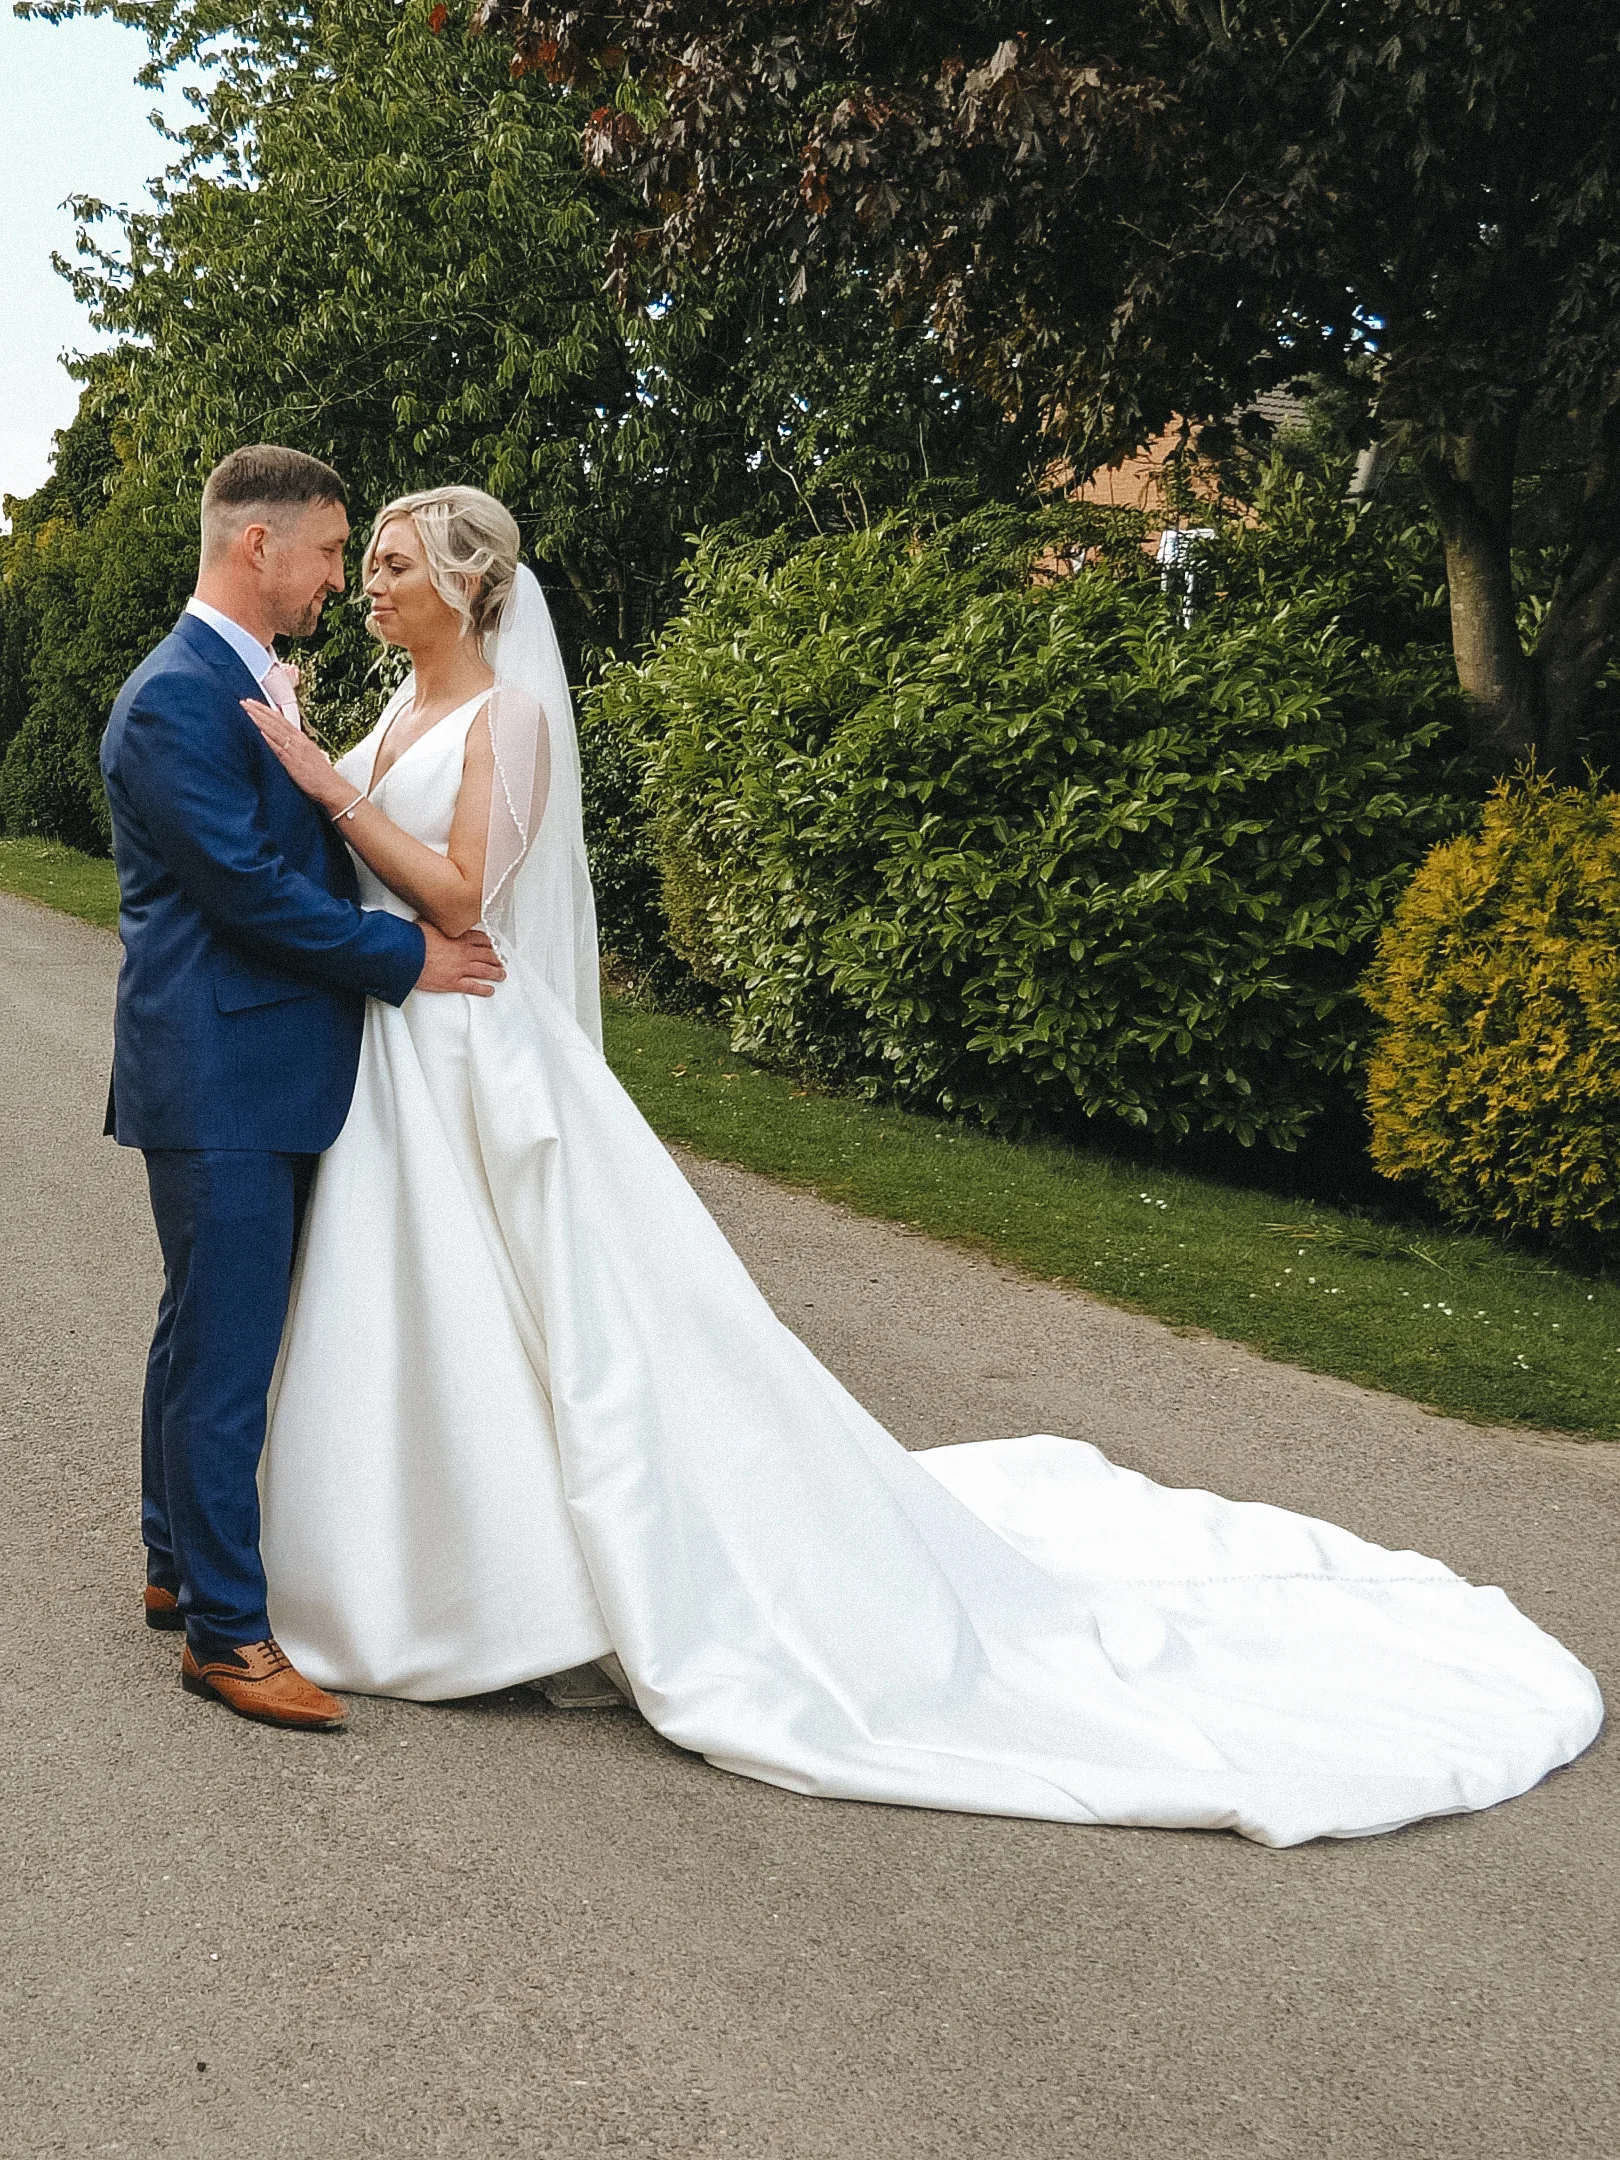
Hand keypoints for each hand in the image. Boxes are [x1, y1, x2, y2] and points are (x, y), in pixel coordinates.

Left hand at [243, 697, 350, 813]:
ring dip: (259, 719)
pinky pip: (278, 747)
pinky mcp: (292, 762)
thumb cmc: (320, 776)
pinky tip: (258, 730)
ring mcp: (295, 750)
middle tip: (245, 701)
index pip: (281, 719)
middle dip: (259, 710)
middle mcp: (298, 741)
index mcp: (301, 738)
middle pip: (276, 721)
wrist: (332, 788)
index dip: (267, 710)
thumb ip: (296, 748)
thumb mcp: (308, 756)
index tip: (254, 703)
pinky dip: (268, 738)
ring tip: (247, 710)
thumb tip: (283, 744)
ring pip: (275, 730)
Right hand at [416, 923, 505, 996]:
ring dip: (495, 973)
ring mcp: (460, 968)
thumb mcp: (428, 923)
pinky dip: (483, 989)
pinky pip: (473, 986)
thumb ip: (437, 922)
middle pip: (487, 955)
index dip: (489, 942)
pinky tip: (489, 990)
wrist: (407, 955)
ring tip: (501, 974)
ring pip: (484, 970)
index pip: (480, 939)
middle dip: (496, 958)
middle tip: (501, 960)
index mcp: (458, 937)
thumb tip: (435, 916)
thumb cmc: (414, 940)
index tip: (493, 944)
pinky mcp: (453, 982)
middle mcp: (463, 953)